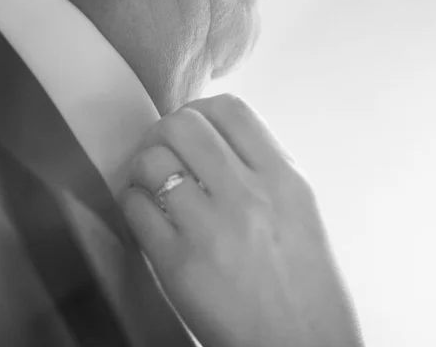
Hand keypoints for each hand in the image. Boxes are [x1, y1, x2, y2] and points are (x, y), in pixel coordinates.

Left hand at [119, 94, 363, 346]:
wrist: (300, 341)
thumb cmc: (302, 282)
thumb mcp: (299, 209)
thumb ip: (263, 170)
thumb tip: (216, 141)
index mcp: (282, 178)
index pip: (229, 110)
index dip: (200, 111)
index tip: (192, 126)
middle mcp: (247, 195)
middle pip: (184, 125)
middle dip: (164, 133)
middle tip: (162, 150)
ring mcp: (210, 228)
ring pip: (152, 161)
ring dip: (143, 166)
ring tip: (149, 182)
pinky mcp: (177, 263)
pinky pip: (136, 209)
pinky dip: (132, 202)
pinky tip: (144, 212)